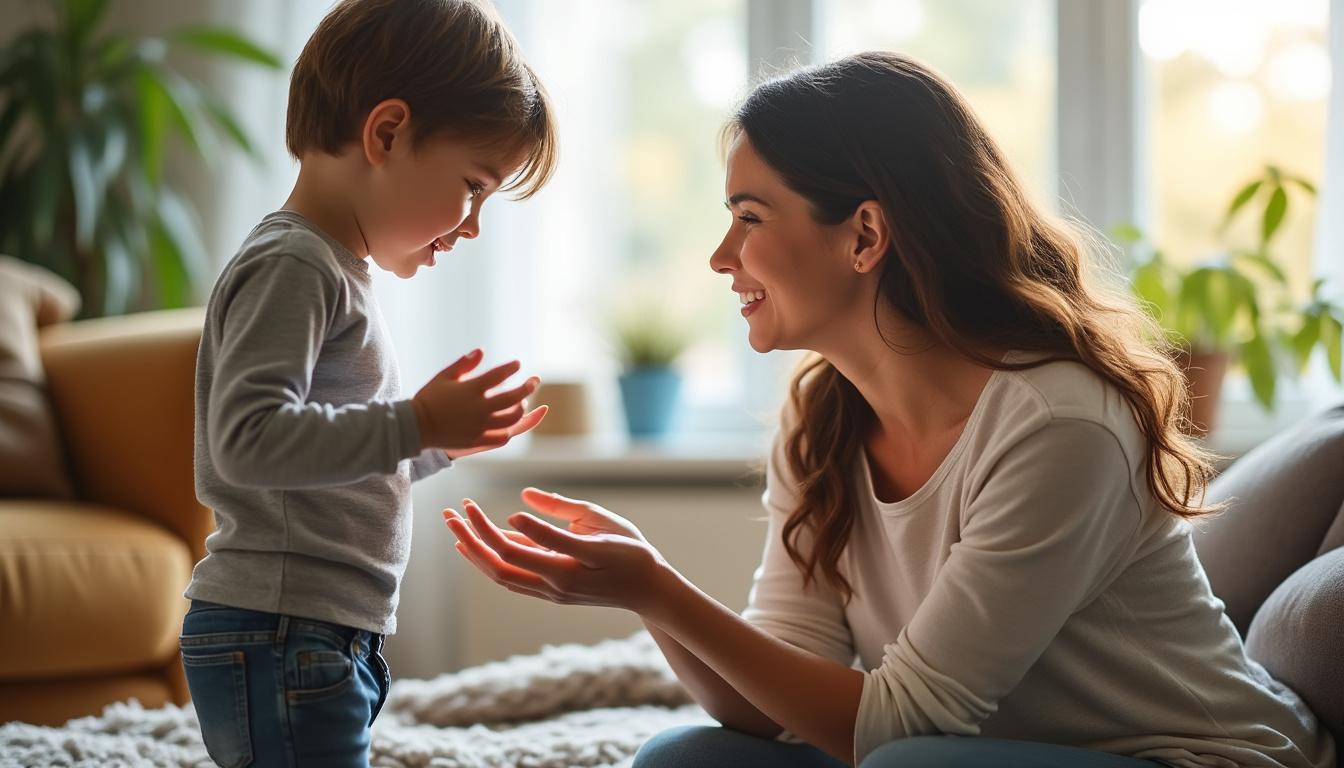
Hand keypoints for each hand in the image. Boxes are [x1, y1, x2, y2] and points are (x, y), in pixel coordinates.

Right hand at [410, 349, 545, 456]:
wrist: (416, 426)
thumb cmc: (429, 398)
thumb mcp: (444, 376)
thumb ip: (464, 364)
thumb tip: (481, 351)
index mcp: (471, 390)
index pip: (499, 375)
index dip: (511, 368)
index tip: (517, 364)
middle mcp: (479, 408)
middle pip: (513, 397)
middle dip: (527, 387)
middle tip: (535, 381)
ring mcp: (480, 426)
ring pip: (511, 418)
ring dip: (520, 409)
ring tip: (522, 402)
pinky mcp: (477, 440)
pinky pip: (501, 437)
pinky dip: (510, 429)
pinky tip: (512, 422)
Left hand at [443, 489, 669, 612]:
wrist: (650, 589)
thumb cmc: (631, 552)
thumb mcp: (599, 528)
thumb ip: (558, 519)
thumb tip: (517, 509)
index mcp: (562, 570)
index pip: (511, 550)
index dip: (486, 528)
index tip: (472, 504)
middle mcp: (551, 587)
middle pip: (497, 566)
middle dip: (469, 540)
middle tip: (449, 514)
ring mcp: (551, 592)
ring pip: (501, 575)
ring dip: (476, 552)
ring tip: (455, 527)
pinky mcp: (553, 589)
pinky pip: (514, 577)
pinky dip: (492, 561)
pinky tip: (478, 547)